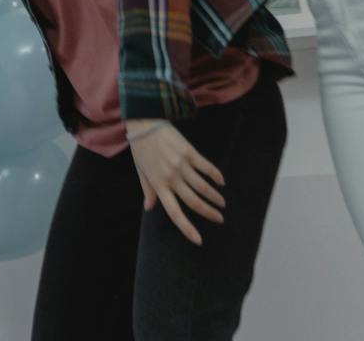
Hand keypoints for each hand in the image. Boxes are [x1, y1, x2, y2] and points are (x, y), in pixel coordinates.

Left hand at [126, 120, 225, 244]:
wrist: (144, 124)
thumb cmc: (141, 150)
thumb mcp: (141, 172)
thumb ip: (148, 190)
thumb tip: (149, 208)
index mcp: (159, 185)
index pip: (174, 212)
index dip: (187, 228)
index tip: (199, 240)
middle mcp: (171, 178)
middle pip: (194, 201)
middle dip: (209, 213)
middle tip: (220, 218)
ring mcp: (181, 165)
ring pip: (203, 187)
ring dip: (215, 197)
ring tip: (222, 203)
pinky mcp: (189, 152)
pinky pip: (206, 167)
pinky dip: (216, 176)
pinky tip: (221, 182)